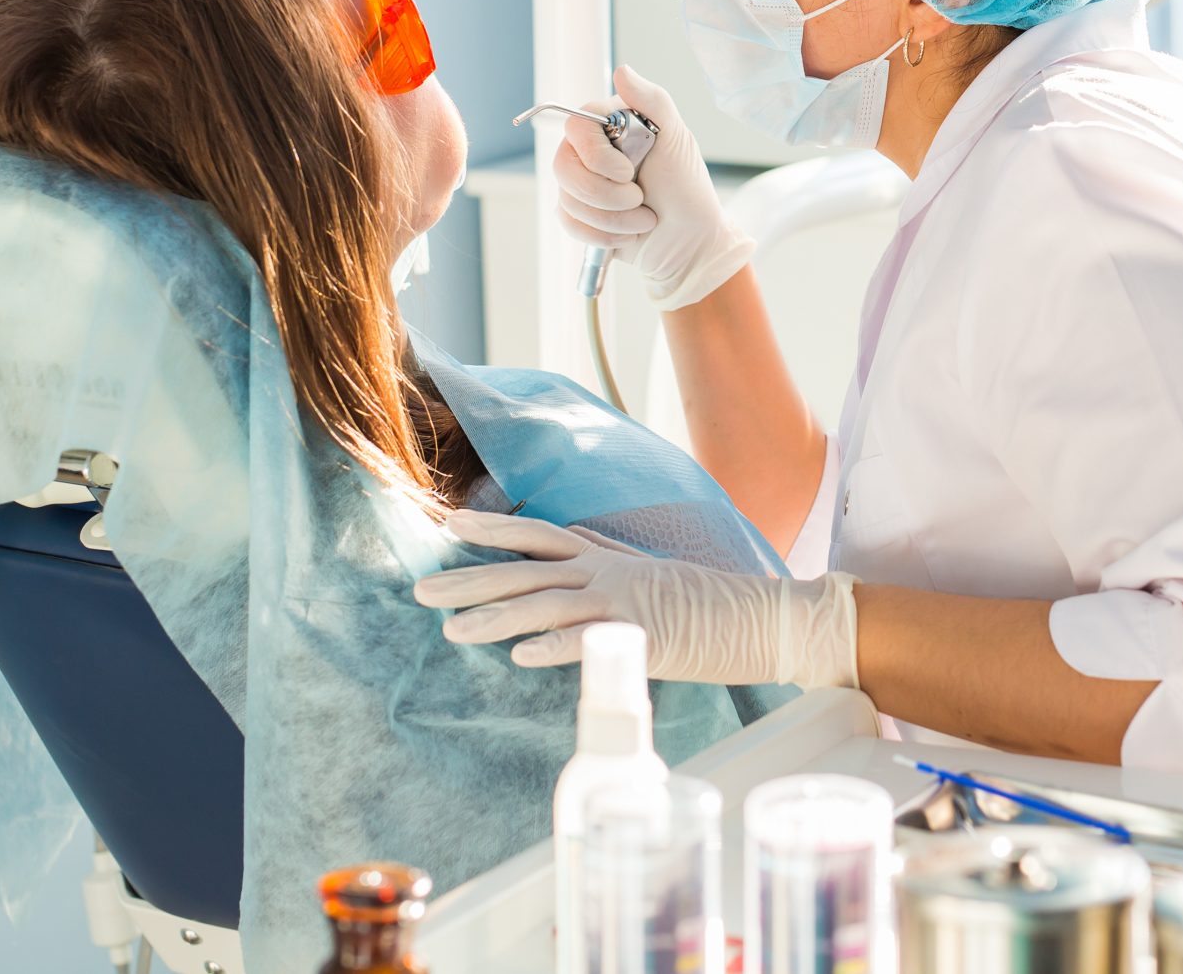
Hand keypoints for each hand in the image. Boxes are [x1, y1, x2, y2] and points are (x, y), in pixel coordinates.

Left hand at [412, 510, 858, 688]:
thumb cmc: (704, 607)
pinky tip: (519, 657)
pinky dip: (553, 647)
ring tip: (453, 631)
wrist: (762, 615)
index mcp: (606, 556)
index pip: (538, 534)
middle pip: (525, 569)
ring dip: (495, 616)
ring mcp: (623, 601)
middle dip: (470, 579)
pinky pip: (589, 642)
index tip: (448, 525)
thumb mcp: (646, 583)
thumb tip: (564, 599)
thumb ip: (602, 584)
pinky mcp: (643, 635)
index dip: (493, 528)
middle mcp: (606, 570)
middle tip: (420, 591)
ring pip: (545, 603)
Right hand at [553, 66, 753, 309]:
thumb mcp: (677, 138)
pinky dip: (602, 235)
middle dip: (605, 195)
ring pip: (567, 199)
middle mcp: (589, 151)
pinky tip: (628, 233)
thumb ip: (652, 100)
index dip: (597, 156)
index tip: (628, 172)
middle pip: (563, 167)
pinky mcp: (579, 214)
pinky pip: (568, 223)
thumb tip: (621, 71)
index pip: (575, 127)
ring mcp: (581, 183)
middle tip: (640, 199)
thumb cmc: (686, 187)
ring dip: (612, 219)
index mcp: (609, 125)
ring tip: (643, 217)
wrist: (689, 241)